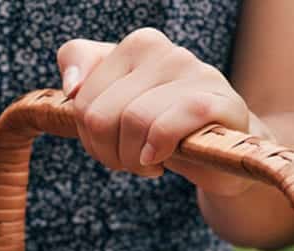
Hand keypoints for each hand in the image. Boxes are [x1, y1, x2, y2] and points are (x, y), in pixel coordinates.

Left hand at [58, 28, 262, 196]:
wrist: (222, 149)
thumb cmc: (161, 125)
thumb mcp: (114, 102)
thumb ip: (82, 71)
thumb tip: (71, 86)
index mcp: (137, 46)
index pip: (81, 99)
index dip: (87, 133)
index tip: (108, 140)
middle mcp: (165, 50)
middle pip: (100, 115)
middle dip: (108, 152)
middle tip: (129, 159)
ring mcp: (194, 72)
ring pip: (132, 122)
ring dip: (133, 159)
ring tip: (148, 161)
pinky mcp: (218, 102)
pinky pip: (165, 127)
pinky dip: (156, 151)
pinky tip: (162, 158)